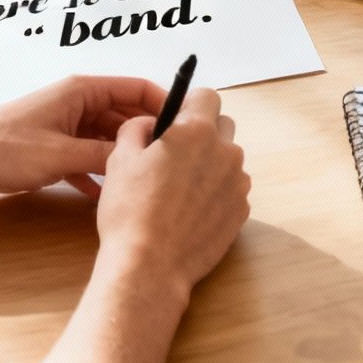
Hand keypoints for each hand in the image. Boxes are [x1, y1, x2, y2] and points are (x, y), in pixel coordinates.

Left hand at [0, 75, 165, 197]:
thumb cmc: (4, 148)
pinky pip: (88, 156)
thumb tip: (143, 159)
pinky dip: (99, 172)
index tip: (186, 127)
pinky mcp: (53, 146)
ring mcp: (65, 125)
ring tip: (148, 178)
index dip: (164, 104)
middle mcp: (77, 102)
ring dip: (122, 157)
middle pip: (125, 114)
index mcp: (82, 90)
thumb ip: (105, 156)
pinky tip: (109, 195)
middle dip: (147, 135)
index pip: (136, 88)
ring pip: (108, 137)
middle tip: (173, 160)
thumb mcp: (62, 154)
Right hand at [95, 84, 250, 292]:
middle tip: (176, 156)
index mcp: (196, 132)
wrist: (150, 266)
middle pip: (223, 127)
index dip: (190, 105)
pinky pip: (232, 189)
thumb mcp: (120, 159)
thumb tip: (150, 123)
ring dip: (210, 165)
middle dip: (203, 134)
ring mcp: (238, 183)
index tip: (177, 120)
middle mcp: (226, 152)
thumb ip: (136, 129)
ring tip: (180, 190)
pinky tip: (191, 212)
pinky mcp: (242, 211)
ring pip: (228, 160)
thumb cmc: (130, 211)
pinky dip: (217, 193)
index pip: (207, 96)